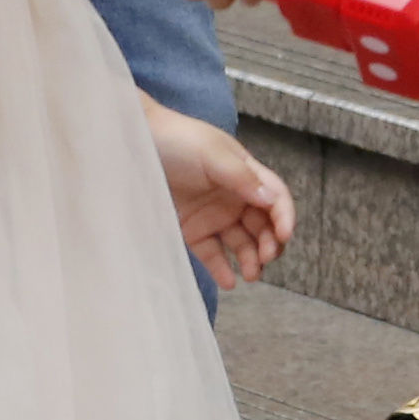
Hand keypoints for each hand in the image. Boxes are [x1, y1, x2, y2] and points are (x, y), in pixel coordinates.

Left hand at [145, 100, 296, 288]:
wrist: (134, 143)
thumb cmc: (176, 139)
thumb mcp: (213, 154)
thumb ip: (242, 178)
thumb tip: (272, 201)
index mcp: (246, 174)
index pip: (275, 198)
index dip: (284, 216)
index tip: (284, 235)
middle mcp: (234, 197)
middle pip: (263, 225)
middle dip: (270, 243)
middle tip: (266, 257)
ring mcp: (214, 215)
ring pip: (242, 243)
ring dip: (251, 260)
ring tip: (250, 275)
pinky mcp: (192, 230)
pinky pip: (212, 253)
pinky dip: (222, 268)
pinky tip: (229, 281)